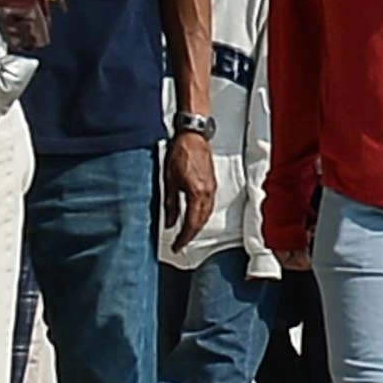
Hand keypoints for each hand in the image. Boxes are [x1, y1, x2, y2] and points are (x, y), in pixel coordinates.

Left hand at [169, 129, 226, 248]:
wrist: (193, 136)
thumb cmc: (181, 152)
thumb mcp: (170, 180)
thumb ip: (171, 204)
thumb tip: (170, 222)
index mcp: (196, 193)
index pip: (191, 223)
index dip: (184, 238)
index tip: (177, 246)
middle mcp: (207, 193)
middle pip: (201, 222)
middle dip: (190, 235)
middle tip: (180, 243)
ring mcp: (212, 188)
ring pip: (206, 215)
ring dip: (197, 226)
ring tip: (186, 233)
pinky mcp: (212, 184)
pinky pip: (209, 206)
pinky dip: (202, 215)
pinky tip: (195, 217)